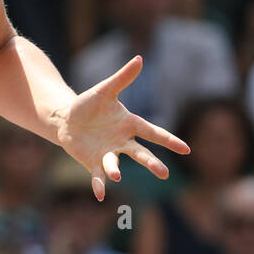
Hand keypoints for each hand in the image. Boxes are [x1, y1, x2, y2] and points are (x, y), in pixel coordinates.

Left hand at [51, 56, 189, 200]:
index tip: (186, 150)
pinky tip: (100, 194)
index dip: (168, 141)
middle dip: (151, 163)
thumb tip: (139, 58)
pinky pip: (97, 175)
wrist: (67, 119)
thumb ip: (122, 78)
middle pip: (140, 153)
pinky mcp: (93, 162)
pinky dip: (99, 184)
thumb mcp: (104, 90)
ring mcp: (108, 154)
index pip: (152, 132)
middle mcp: (122, 142)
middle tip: (164, 174)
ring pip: (116, 164)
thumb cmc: (89, 104)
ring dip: (116, 170)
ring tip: (118, 176)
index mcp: (129, 124)